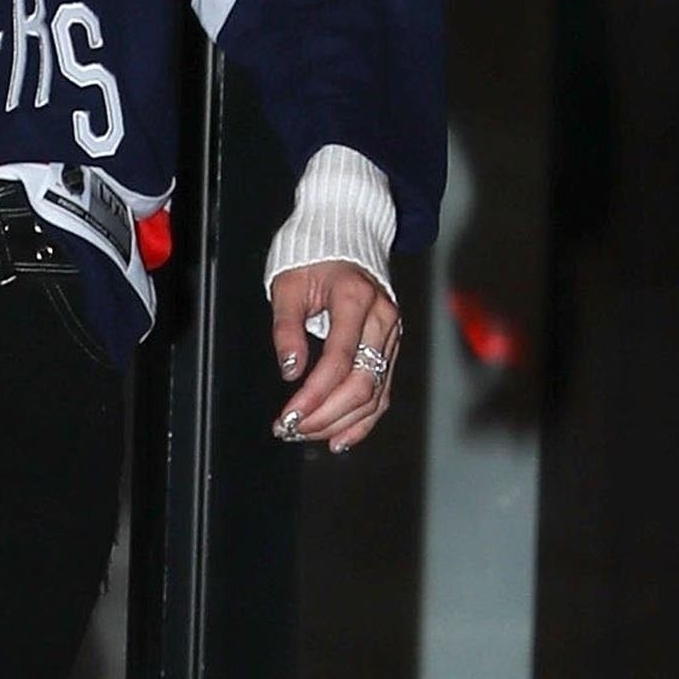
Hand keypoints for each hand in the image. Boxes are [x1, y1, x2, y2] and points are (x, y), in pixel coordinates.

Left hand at [267, 260, 399, 454]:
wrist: (344, 240)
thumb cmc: (311, 261)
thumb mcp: (288, 286)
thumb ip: (286, 328)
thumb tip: (291, 370)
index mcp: (356, 299)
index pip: (339, 360)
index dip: (313, 395)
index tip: (287, 417)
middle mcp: (383, 319)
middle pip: (362, 383)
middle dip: (325, 415)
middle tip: (290, 429)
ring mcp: (392, 336)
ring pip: (375, 393)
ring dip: (339, 422)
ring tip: (305, 434)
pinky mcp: (391, 348)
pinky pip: (383, 392)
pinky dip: (363, 420)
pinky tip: (338, 439)